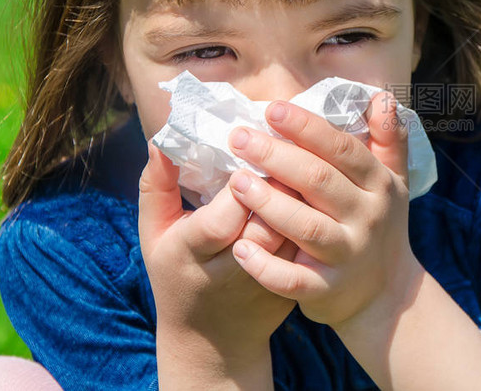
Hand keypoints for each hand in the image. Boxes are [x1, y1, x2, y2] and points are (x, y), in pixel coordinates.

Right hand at [138, 144, 297, 382]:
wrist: (212, 341)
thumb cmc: (176, 274)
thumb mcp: (155, 234)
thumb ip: (156, 186)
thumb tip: (161, 139)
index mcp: (194, 254)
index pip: (224, 219)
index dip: (243, 186)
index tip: (251, 150)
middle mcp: (236, 270)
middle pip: (269, 224)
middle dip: (282, 183)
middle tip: (290, 145)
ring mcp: (272, 280)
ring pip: (299, 232)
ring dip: (307, 195)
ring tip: (311, 156)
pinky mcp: (297, 284)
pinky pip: (314, 243)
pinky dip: (320, 213)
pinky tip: (325, 183)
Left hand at [227, 92, 424, 328]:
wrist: (387, 294)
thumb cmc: (379, 225)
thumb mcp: (393, 182)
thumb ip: (388, 139)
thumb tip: (382, 97)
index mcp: (378, 184)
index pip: (343, 149)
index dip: (308, 128)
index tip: (272, 109)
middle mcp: (366, 217)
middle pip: (319, 181)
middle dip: (277, 156)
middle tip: (238, 137)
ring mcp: (347, 255)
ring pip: (305, 227)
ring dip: (268, 203)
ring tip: (236, 182)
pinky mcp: (327, 289)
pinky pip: (293, 278)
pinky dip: (265, 266)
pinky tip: (240, 247)